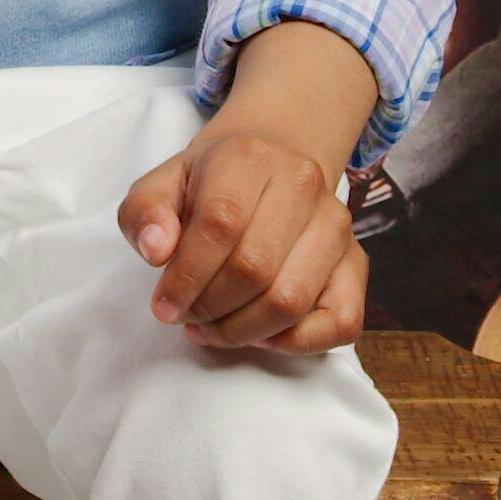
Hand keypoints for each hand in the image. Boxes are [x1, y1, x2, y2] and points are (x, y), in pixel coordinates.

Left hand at [117, 20, 374, 352]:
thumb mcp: (162, 185)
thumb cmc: (209, 185)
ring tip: (213, 328)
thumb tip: (156, 250)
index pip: (220, 224)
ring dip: (242, 330)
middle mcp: (303, 184)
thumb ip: (145, 214)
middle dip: (209, 308)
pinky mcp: (355, 261)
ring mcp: (336, 224)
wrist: (270, 164)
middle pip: (255, 269)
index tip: (163, 307)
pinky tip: (261, 334)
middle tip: (186, 317)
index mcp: (249, 157)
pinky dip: (297, 343)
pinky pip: (341, 321)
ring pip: (292, 300)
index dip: (186, 277)